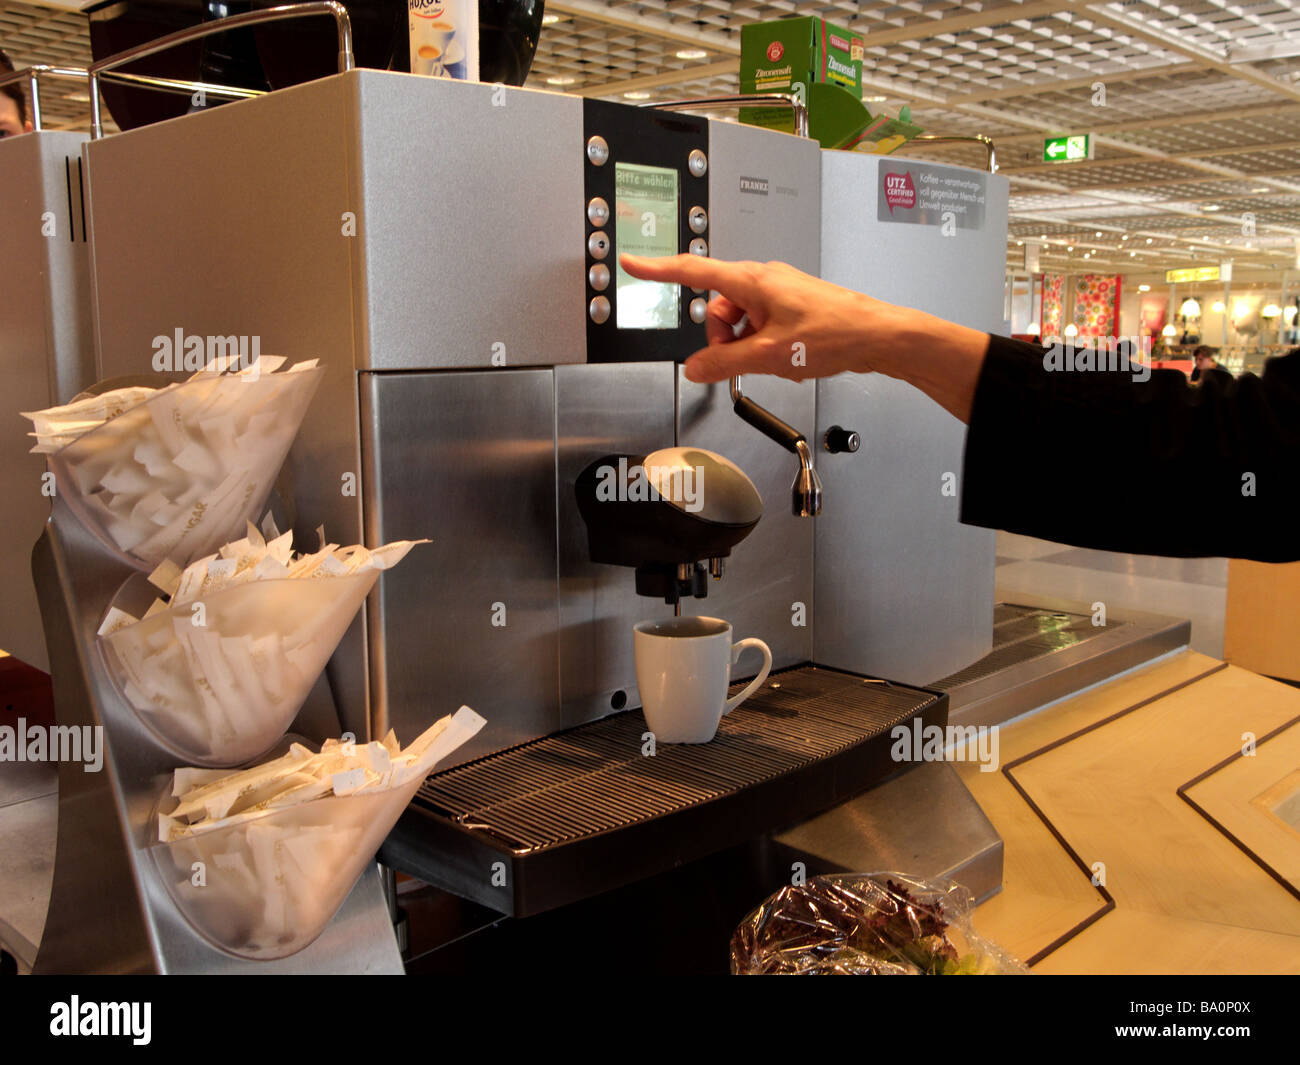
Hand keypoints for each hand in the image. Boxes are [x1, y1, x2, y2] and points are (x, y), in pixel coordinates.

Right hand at [620, 253, 888, 383]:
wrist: (877, 336)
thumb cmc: (835, 332)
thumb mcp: (770, 355)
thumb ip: (725, 363)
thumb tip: (695, 367)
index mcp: (751, 281)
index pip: (692, 272)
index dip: (658, 270)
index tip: (633, 263)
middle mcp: (762, 281)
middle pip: (716, 308)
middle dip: (721, 338)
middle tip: (743, 360)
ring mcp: (778, 294)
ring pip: (739, 321)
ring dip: (745, 346)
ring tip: (774, 361)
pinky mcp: (791, 308)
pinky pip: (760, 327)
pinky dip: (763, 346)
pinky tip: (786, 360)